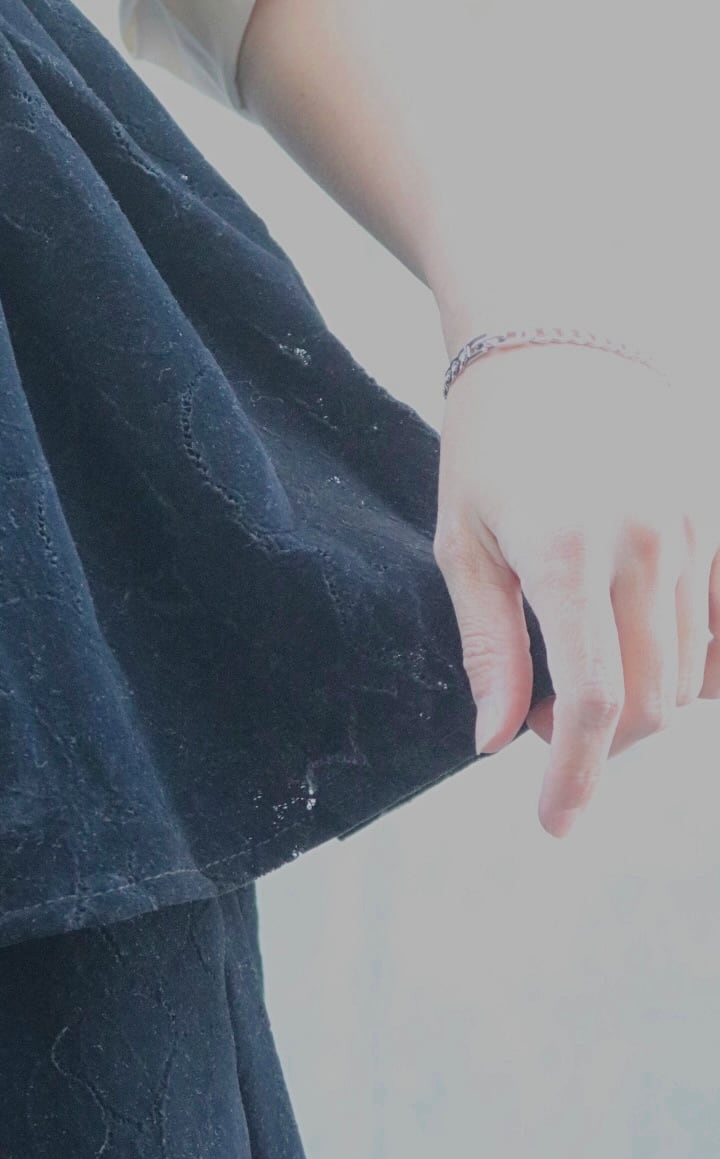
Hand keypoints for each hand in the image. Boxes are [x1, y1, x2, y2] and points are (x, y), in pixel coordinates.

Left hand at [431, 340, 719, 836]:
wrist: (559, 335)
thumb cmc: (490, 441)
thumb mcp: (462, 539)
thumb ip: (487, 643)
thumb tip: (492, 741)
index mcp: (564, 551)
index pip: (590, 700)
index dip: (574, 776)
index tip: (554, 823)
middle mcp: (643, 544)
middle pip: (647, 703)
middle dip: (593, 743)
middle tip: (534, 719)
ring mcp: (693, 530)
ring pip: (688, 676)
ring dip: (635, 708)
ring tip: (572, 672)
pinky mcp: (719, 520)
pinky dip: (688, 668)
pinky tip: (637, 654)